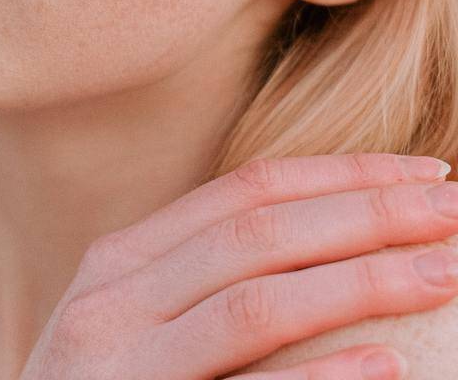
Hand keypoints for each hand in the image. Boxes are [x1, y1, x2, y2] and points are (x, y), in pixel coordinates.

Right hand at [18, 153, 457, 378]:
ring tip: (446, 271)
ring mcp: (122, 366)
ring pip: (255, 303)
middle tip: (456, 211)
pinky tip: (388, 366)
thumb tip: (322, 235)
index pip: (242, 193)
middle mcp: (113, 301)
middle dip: (366, 214)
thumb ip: (193, 276)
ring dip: (362, 281)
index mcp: (119, 261)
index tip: (423, 174)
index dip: (338, 176)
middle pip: (256, 234)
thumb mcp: (128, 321)